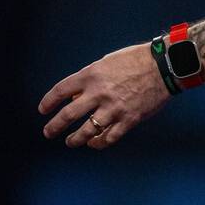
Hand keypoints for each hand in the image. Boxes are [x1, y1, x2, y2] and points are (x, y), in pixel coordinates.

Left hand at [39, 43, 171, 149]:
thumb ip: (91, 80)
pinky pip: (109, 137)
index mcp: (91, 75)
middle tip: (48, 133)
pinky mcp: (128, 120)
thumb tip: (78, 98)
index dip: (48, 102)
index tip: (43, 110)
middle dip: (55, 126)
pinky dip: (99, 143)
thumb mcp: (106, 63)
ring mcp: (114, 109)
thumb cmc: (134, 61)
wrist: (162, 67)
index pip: (61, 90)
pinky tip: (94, 143)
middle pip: (69, 114)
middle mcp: (99, 93)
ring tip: (71, 142)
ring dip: (76, 139)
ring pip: (87, 131)